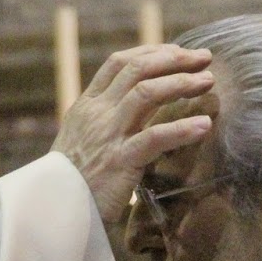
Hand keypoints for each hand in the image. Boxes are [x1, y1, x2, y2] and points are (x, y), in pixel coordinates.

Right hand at [51, 44, 215, 224]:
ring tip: (208, 81)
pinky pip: (155, 137)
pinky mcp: (120, 161)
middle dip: (175, 59)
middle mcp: (97, 113)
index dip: (152, 51)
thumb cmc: (71, 180)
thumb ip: (103, 120)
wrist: (53, 209)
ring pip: (147, 93)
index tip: (178, 51)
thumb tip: (134, 108)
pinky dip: (182, 128)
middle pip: (137, 69)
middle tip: (204, 58)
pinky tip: (204, 125)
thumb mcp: (81, 139)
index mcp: (87, 105)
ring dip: (181, 82)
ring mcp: (107, 135)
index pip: (119, 63)